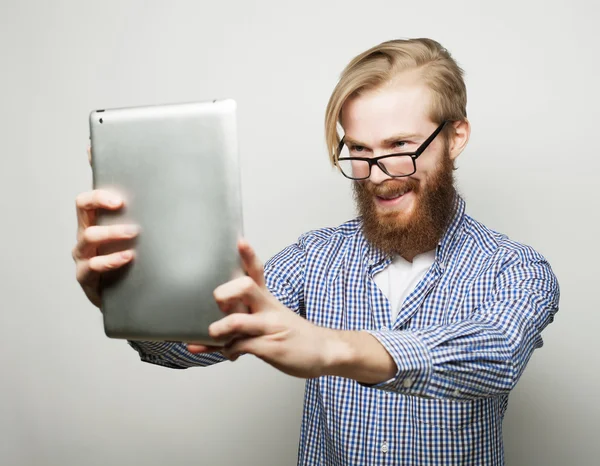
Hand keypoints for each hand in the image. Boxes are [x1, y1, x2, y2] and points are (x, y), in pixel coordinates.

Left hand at [187, 240, 333, 378]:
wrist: (325, 351)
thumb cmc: (296, 334)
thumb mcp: (276, 314)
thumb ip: (250, 313)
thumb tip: (222, 317)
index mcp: (268, 299)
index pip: (257, 271)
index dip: (248, 256)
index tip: (241, 242)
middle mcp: (269, 309)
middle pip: (245, 287)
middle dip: (224, 293)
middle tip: (218, 304)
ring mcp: (269, 327)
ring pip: (237, 321)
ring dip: (219, 329)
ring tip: (214, 334)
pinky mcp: (269, 347)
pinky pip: (240, 345)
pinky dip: (229, 351)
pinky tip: (231, 354)